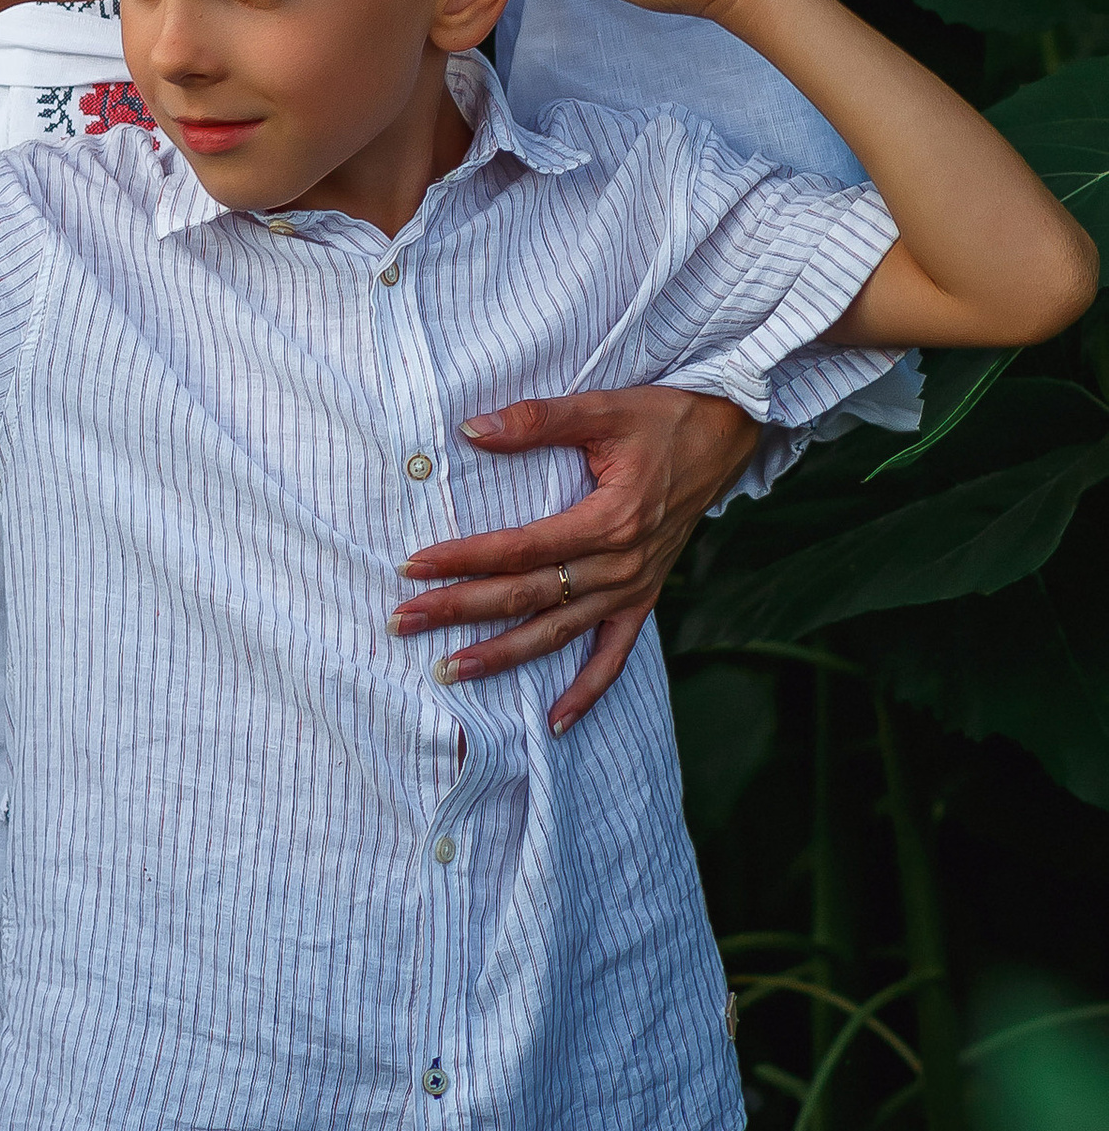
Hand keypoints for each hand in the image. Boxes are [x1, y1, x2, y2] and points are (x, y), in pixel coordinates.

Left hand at [387, 383, 758, 734]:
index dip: (464, 558)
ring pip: (559, 632)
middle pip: (528, 595)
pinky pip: (614, 655)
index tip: (413, 567)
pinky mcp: (645, 597)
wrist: (725, 437)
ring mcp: (634, 587)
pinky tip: (555, 722)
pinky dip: (586, 691)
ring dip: (504, 655)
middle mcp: (620, 563)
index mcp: (608, 520)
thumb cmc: (660, 419)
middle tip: (404, 621)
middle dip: (461, 610)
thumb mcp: (601, 408)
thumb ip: (536, 420)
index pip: (520, 548)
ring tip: (451, 670)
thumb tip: (471, 431)